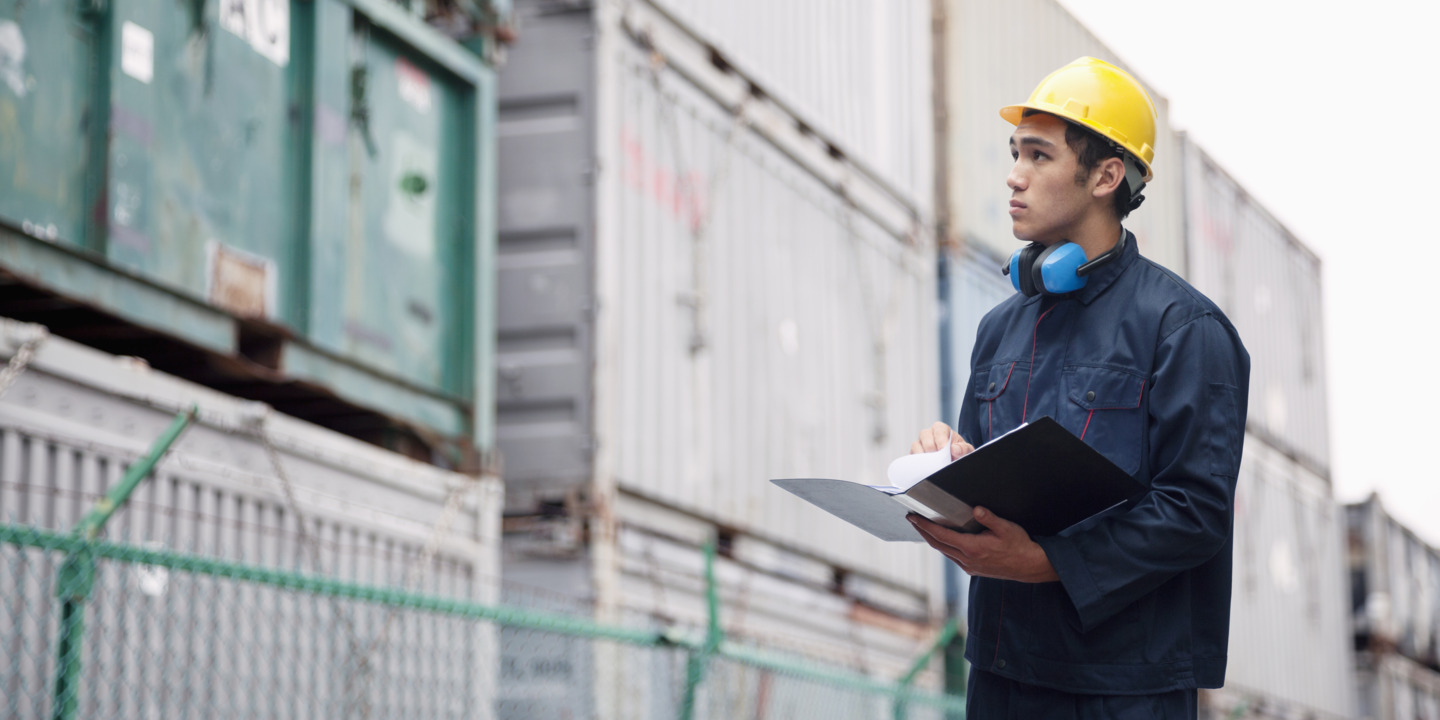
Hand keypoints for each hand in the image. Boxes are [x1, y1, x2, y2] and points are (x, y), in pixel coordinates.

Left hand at [907, 509, 1059, 582]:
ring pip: (944, 551)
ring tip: (923, 527)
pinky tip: (943, 539)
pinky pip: (952, 556)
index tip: (912, 517)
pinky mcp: (973, 570)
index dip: (924, 525)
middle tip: (912, 519)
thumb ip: (990, 518)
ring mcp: (969, 567)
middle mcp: (967, 560)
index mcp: (972, 548)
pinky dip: (943, 546)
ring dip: (932, 539)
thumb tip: (976, 509)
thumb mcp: (1007, 528)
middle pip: (937, 544)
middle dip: (922, 531)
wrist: (1029, 566)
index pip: (940, 535)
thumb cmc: (1019, 545)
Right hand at [910, 421, 974, 460]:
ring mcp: (919, 445)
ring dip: (923, 456)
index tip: (943, 449)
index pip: (938, 430)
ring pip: (915, 446)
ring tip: (931, 465)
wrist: (953, 461)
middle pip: (924, 436)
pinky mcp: (914, 456)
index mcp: (941, 429)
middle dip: (931, 447)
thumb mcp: (966, 450)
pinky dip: (916, 463)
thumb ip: (963, 449)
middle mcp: (928, 435)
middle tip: (937, 458)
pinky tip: (924, 469)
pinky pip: (911, 457)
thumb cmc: (958, 453)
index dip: (940, 439)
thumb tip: (954, 449)